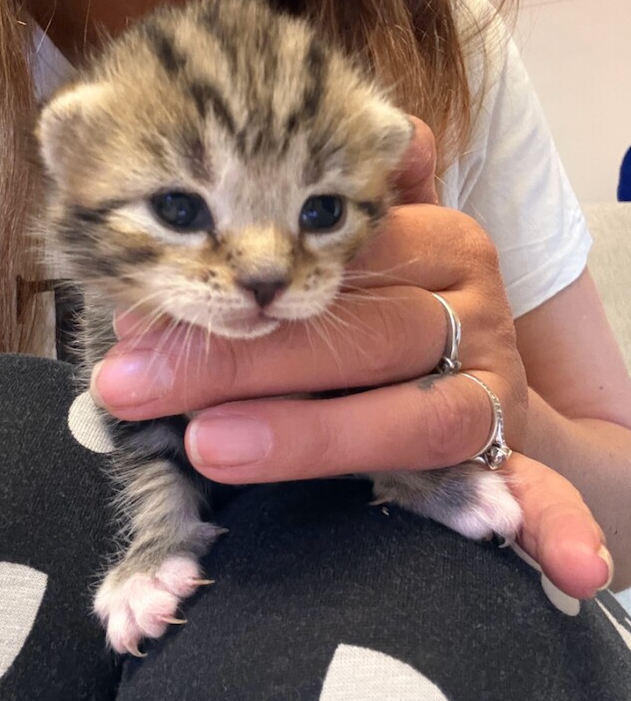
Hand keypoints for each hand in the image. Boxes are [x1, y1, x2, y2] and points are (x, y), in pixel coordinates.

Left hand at [91, 119, 611, 597]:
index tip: (133, 327)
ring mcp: (495, 386)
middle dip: (243, 364)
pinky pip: (539, 490)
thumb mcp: (364, 246)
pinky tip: (568, 570)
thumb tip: (341, 130)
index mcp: (436, 243)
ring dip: (316, 438)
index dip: (234, 295)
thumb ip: (341, 203)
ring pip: (414, 416)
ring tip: (212, 449)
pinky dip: (550, 525)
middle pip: (359, 336)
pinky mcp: (510, 451)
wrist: (475, 368)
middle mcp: (473, 308)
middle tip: (135, 385)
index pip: (330, 263)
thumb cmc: (391, 308)